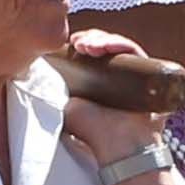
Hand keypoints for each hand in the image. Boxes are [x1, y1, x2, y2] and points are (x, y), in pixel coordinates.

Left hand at [54, 30, 165, 163]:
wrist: (116, 144)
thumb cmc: (91, 131)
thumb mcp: (65, 105)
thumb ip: (54, 92)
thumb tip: (35, 75)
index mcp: (97, 80)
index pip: (91, 53)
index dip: (82, 43)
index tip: (70, 43)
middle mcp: (116, 75)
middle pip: (105, 47)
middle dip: (91, 40)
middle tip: (78, 43)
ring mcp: (133, 74)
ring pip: (119, 47)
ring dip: (102, 40)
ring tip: (88, 45)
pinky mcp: (149, 72)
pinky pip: (135, 52)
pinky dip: (121, 44)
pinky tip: (106, 45)